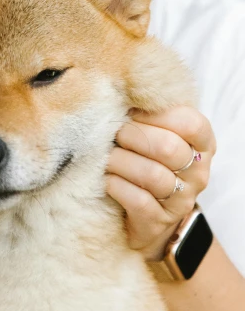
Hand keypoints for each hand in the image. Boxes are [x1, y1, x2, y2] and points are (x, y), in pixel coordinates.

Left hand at [106, 106, 215, 260]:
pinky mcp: (158, 223)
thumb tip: (121, 87)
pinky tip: (107, 179)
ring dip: (121, 161)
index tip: (133, 112)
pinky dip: (117, 186)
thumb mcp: (157, 134)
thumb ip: (150, 113)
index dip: (157, 115)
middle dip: (133, 136)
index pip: (191, 123)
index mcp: (202, 144)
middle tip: (115, 134)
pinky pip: (139, 201)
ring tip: (107, 157)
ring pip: (152, 175)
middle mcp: (197, 173)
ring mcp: (181, 200)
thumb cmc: (148, 161)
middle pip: (168, 148)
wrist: (147, 217)